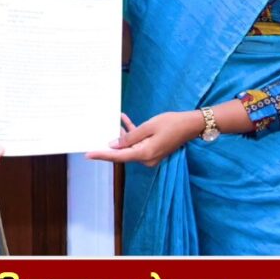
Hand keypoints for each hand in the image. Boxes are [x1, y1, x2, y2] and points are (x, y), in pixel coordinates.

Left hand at [86, 111, 201, 166]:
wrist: (191, 125)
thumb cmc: (171, 123)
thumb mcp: (149, 127)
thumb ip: (130, 137)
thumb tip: (113, 145)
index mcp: (144, 154)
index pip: (118, 156)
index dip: (102, 155)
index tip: (88, 154)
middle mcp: (146, 158)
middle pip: (123, 152)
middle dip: (111, 143)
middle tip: (95, 135)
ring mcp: (150, 155)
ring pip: (130, 146)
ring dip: (122, 135)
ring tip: (112, 120)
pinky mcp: (153, 150)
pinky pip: (138, 142)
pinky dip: (132, 133)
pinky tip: (124, 119)